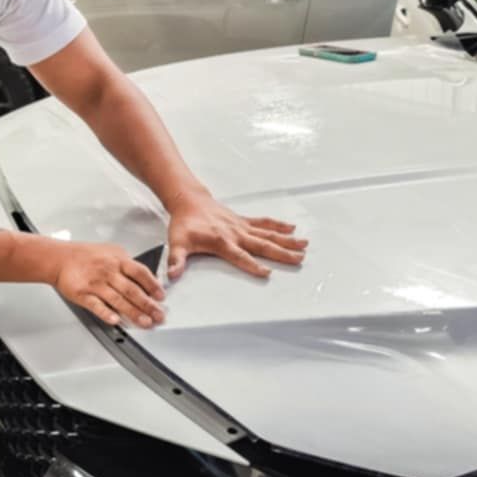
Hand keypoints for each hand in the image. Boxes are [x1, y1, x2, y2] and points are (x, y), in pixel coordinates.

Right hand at [50, 241, 165, 328]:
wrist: (59, 258)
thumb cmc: (85, 256)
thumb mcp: (111, 251)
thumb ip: (127, 264)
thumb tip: (146, 277)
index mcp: (117, 260)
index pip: (140, 273)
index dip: (152, 286)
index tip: (161, 297)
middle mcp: (108, 272)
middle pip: (132, 290)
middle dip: (148, 305)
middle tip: (159, 315)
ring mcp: (95, 284)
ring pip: (118, 300)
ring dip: (133, 313)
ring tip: (145, 322)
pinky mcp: (83, 294)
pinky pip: (96, 305)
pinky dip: (106, 313)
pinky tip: (115, 320)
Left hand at [166, 192, 307, 279]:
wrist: (188, 201)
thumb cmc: (184, 224)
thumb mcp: (176, 243)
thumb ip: (176, 261)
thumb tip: (172, 275)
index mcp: (221, 241)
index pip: (240, 257)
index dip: (252, 265)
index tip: (266, 272)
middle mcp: (235, 233)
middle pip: (262, 245)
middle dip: (281, 253)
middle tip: (299, 259)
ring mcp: (241, 226)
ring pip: (268, 234)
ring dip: (287, 240)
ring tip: (304, 245)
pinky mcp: (244, 221)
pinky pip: (264, 223)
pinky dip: (279, 225)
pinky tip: (293, 229)